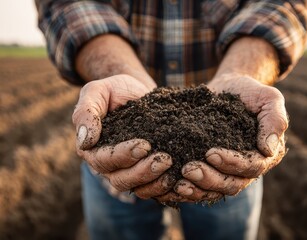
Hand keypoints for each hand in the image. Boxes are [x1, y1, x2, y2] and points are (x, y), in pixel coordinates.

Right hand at [72, 75, 173, 197]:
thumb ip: (86, 112)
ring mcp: (128, 170)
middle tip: (165, 159)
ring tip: (173, 168)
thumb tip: (85, 141)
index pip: (104, 161)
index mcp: (92, 149)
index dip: (123, 155)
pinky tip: (179, 179)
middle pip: (121, 180)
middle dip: (143, 172)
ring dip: (156, 182)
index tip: (144, 145)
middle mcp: (108, 165)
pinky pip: (153, 188)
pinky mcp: (146, 171)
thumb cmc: (114, 90)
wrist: (136, 91)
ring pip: (138, 187)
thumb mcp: (96, 92)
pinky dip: (165, 188)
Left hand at [171, 74, 286, 201]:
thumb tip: (268, 150)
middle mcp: (248, 168)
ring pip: (216, 190)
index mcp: (265, 155)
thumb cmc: (250, 92)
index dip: (232, 164)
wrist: (228, 88)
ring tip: (179, 182)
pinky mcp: (212, 170)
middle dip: (210, 179)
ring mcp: (229, 172)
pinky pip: (203, 187)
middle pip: (232, 184)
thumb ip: (275, 121)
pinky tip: (174, 185)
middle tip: (189, 169)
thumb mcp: (268, 99)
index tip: (210, 153)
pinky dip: (190, 189)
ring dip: (198, 188)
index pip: (251, 167)